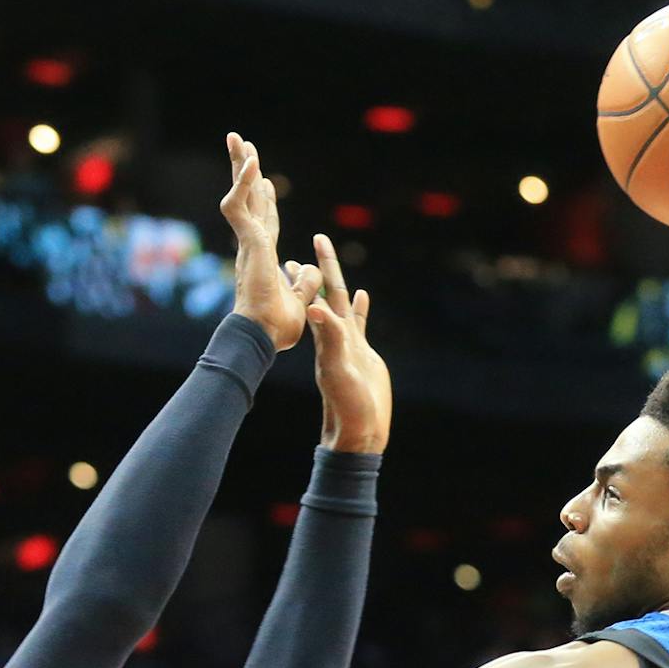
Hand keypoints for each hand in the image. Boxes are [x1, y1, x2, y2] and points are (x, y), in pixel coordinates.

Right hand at [220, 132, 322, 350]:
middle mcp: (252, 245)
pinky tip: (252, 164)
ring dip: (240, 166)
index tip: (265, 180)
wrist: (263, 337)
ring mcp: (248, 243)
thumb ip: (305, 283)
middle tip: (241, 143)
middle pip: (249, 200)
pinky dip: (245, 184)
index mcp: (263, 258)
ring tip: (238, 138)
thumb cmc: (277, 328)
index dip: (264, 201)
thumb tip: (313, 269)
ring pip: (240, 195)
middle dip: (244, 171)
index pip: (265, 222)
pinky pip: (241, 206)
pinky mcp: (247, 242)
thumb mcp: (300, 301)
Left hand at [305, 233, 391, 452]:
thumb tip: (314, 306)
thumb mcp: (337, 368)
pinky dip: (360, 308)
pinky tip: (363, 296)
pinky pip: (359, 324)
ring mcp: (348, 344)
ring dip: (338, 285)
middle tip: (318, 238)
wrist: (358, 429)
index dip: (313, 271)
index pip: (320, 295)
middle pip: (330, 293)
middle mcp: (335, 336)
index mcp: (327, 337)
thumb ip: (330, 338)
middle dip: (322, 267)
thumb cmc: (347, 404)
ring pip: (344, 306)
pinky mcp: (362, 354)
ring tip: (331, 264)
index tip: (305, 247)